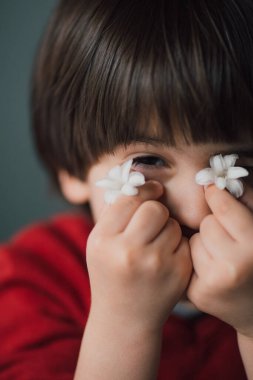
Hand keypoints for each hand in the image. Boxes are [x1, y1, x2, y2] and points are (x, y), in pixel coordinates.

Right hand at [87, 181, 191, 332]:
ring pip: (173, 225)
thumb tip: (141, 181)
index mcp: (102, 241)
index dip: (144, 189)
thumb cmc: (110, 273)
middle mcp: (127, 252)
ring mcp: (155, 265)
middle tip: (152, 222)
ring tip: (155, 248)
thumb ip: (115, 212)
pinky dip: (177, 246)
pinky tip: (165, 261)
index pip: (129, 198)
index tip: (153, 190)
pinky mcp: (177, 274)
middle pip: (155, 208)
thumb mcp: (99, 243)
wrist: (124, 319)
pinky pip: (185, 242)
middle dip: (156, 211)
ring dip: (167, 230)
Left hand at [187, 184, 252, 336]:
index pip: (225, 208)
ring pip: (193, 240)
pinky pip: (186, 258)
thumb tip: (214, 181)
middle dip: (215, 226)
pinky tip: (211, 270)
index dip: (217, 196)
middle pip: (207, 224)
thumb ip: (243, 203)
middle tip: (229, 240)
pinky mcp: (197, 293)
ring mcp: (213, 282)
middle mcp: (234, 267)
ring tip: (221, 257)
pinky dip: (196, 260)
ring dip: (204, 243)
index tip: (212, 190)